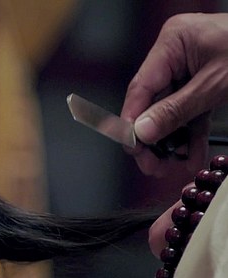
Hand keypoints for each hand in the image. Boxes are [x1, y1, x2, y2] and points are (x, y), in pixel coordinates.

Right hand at [121, 13, 227, 175]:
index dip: (132, 120)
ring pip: (172, 110)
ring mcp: (190, 66)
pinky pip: (192, 109)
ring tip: (170, 166)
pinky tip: (191, 155)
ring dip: (173, 140)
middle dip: (153, 137)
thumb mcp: (215, 84)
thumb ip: (177, 110)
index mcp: (173, 41)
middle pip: (153, 101)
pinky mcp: (205, 79)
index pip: (141, 87)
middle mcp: (177, 53)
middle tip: (151, 165)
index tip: (131, 147)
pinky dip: (192, 133)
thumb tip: (142, 132)